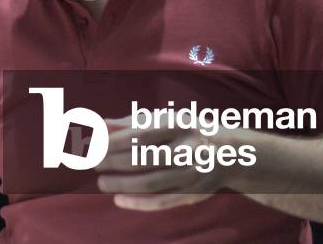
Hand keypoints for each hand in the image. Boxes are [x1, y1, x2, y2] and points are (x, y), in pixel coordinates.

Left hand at [94, 117, 231, 209]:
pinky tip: (119, 199)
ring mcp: (193, 173)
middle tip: (94, 163)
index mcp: (179, 124)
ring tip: (102, 182)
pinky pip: (163, 202)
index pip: (141, 134)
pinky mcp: (194, 194)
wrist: (229, 151)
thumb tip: (98, 125)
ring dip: (122, 184)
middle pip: (145, 159)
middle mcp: (189, 148)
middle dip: (114, 162)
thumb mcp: (162, 120)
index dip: (114, 142)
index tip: (93, 145)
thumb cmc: (183, 131)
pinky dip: (139, 203)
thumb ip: (130, 123)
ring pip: (152, 183)